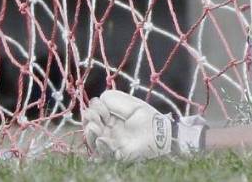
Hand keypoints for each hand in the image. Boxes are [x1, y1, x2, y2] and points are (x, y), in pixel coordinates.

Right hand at [82, 90, 205, 159]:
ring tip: (95, 126)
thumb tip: (100, 97)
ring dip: (90, 132)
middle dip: (89, 118)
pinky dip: (100, 146)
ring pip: (92, 139)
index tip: (100, 104)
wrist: (162, 133)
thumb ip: (117, 101)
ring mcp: (110, 142)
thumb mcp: (134, 106)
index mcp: (111, 118)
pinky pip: (103, 152)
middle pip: (89, 125)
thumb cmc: (149, 119)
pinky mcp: (116, 154)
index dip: (95, 107)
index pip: (94, 112)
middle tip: (94, 115)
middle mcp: (108, 130)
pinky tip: (102, 139)